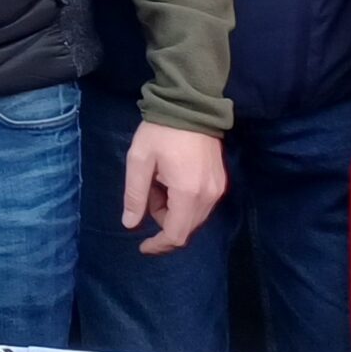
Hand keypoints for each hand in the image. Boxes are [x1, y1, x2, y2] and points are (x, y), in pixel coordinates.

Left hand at [120, 123, 225, 256]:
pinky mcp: (220, 182)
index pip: (176, 235)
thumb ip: (135, 195)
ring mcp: (217, 189)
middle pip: (185, 228)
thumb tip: (130, 225)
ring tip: (157, 182)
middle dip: (163, 221)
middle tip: (148, 192)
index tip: (142, 246)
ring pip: (193, 218)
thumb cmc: (161, 131)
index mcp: (188, 193)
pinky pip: (201, 205)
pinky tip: (171, 180)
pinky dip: (183, 202)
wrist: (191, 105)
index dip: (159, 245)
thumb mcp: (139, 160)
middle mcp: (208, 196)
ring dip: (172, 211)